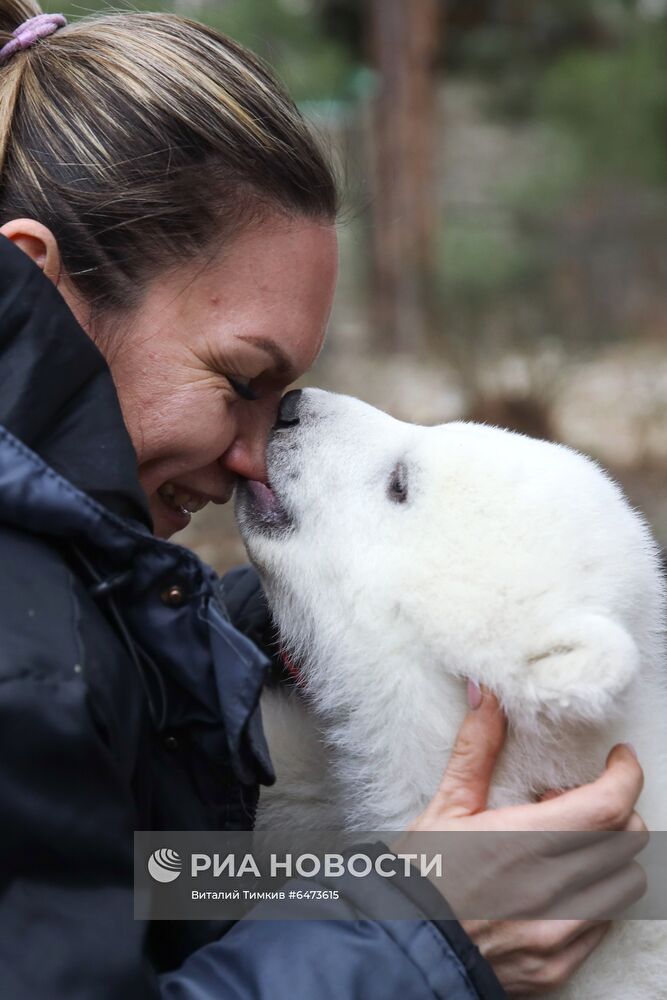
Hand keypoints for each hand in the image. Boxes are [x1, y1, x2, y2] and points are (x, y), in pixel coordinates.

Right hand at [401, 686, 646, 995]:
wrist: (400, 948)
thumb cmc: (419, 876)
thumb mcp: (445, 807)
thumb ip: (476, 750)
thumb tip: (486, 695)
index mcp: (522, 844)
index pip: (607, 806)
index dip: (624, 775)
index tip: (618, 759)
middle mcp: (550, 893)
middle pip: (626, 841)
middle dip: (616, 811)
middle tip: (576, 801)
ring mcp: (558, 934)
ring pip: (624, 885)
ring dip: (609, 855)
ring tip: (568, 845)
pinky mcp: (557, 967)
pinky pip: (604, 925)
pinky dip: (595, 896)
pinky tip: (559, 884)